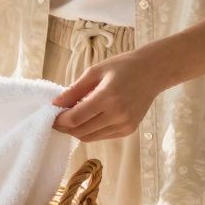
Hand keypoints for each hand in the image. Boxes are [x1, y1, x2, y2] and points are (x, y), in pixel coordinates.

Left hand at [52, 49, 169, 142]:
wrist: (153, 72)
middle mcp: (117, 115)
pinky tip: (88, 119)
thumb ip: (74, 89)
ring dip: (76, 131)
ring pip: (89, 137)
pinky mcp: (128, 130)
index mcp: (108, 97)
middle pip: (80, 131)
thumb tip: (55, 104)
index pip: (76, 118)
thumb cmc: (123, 67)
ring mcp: (124, 125)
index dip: (59, 120)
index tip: (51, 115)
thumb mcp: (95, 71)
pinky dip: (90, 131)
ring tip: (71, 117)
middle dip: (65, 127)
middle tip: (57, 118)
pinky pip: (101, 136)